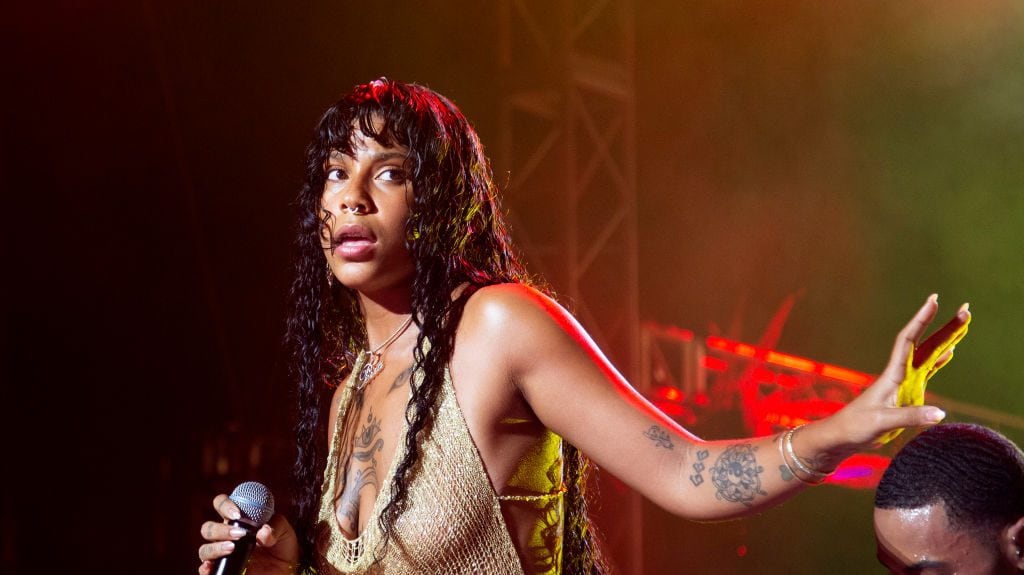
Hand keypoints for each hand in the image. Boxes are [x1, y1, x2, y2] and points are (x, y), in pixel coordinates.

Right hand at [198, 493, 298, 574]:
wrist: (285, 570)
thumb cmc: (282, 547)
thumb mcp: (285, 532)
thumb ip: (277, 527)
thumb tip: (263, 532)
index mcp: (238, 521)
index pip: (221, 505)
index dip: (224, 505)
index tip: (237, 514)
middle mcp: (226, 536)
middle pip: (208, 528)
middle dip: (221, 530)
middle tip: (240, 535)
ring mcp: (223, 554)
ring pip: (204, 549)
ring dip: (215, 548)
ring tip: (232, 548)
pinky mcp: (224, 570)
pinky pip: (205, 570)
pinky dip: (205, 568)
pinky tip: (211, 567)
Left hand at [830, 294, 970, 451]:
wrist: (845, 434)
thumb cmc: (857, 425)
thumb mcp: (883, 422)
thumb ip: (910, 416)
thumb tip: (940, 413)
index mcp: (893, 374)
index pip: (908, 340)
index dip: (921, 320)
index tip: (933, 301)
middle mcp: (901, 373)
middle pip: (926, 344)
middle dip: (946, 326)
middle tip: (966, 308)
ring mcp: (905, 382)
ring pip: (930, 355)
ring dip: (946, 339)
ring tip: (963, 323)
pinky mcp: (908, 393)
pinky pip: (927, 371)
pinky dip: (940, 360)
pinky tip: (950, 351)